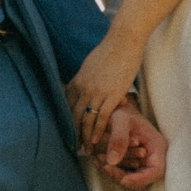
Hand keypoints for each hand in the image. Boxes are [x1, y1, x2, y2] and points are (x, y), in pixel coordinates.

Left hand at [66, 32, 145, 154]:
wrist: (123, 41)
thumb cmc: (110, 51)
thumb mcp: (90, 65)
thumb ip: (84, 78)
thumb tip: (81, 84)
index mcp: (77, 81)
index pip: (67, 106)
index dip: (67, 122)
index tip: (66, 133)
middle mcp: (83, 88)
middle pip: (74, 116)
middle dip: (74, 133)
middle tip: (74, 147)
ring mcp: (96, 92)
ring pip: (86, 120)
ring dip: (85, 136)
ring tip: (86, 149)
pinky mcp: (111, 95)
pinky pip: (101, 117)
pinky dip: (98, 130)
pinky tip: (96, 140)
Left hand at [94, 98, 166, 189]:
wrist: (119, 109)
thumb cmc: (123, 111)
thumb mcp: (121, 120)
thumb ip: (118, 138)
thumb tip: (112, 161)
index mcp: (157, 146)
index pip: (155, 171)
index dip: (140, 179)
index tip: (123, 180)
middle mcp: (152, 158)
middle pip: (141, 180)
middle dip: (121, 177)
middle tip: (105, 167)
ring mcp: (141, 163)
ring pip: (129, 179)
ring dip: (113, 173)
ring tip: (98, 158)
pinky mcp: (131, 164)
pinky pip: (121, 173)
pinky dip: (110, 169)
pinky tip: (98, 159)